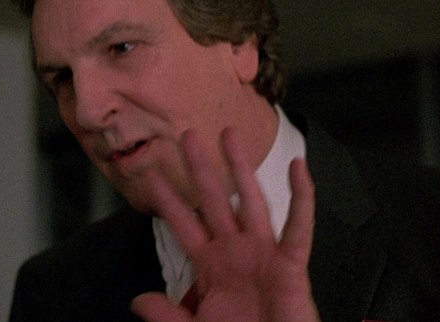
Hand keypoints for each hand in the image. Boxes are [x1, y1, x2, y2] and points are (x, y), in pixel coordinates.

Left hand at [131, 128, 319, 321]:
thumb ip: (167, 314)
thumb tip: (138, 301)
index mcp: (211, 264)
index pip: (183, 223)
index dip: (167, 199)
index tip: (149, 174)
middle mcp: (235, 251)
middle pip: (213, 199)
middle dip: (200, 167)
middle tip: (186, 136)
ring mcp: (263, 253)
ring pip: (251, 200)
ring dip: (241, 167)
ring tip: (230, 137)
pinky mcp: (290, 263)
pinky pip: (297, 226)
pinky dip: (302, 197)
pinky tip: (298, 168)